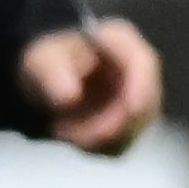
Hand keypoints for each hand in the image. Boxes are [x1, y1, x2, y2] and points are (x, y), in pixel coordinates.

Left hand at [18, 20, 159, 155]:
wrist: (47, 77)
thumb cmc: (49, 60)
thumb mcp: (42, 60)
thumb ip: (53, 74)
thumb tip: (69, 98)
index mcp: (121, 41)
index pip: (144, 63)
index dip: (143, 88)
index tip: (131, 111)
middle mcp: (139, 70)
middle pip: (146, 102)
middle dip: (113, 124)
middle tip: (69, 134)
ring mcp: (139, 98)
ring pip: (135, 128)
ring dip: (99, 138)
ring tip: (61, 129)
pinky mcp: (131, 124)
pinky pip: (121, 143)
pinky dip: (96, 146)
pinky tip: (72, 134)